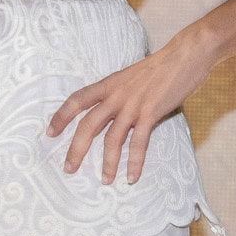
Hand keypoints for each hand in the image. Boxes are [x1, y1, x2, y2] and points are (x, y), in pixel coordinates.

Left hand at [46, 25, 217, 185]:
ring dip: (108, 163)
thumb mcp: (131, 76)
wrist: (185, 54)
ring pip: (112, 139)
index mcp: (109, 84)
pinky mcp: (151, 113)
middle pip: (88, 125)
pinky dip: (135, 162)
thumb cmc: (161, 66)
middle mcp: (116, 95)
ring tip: (105, 180)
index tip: (50, 133)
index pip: (77, 100)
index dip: (61, 116)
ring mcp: (133, 104)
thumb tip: (115, 112)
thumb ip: (121, 93)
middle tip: (69, 168)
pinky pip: (139, 143)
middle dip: (76, 149)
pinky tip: (133, 176)